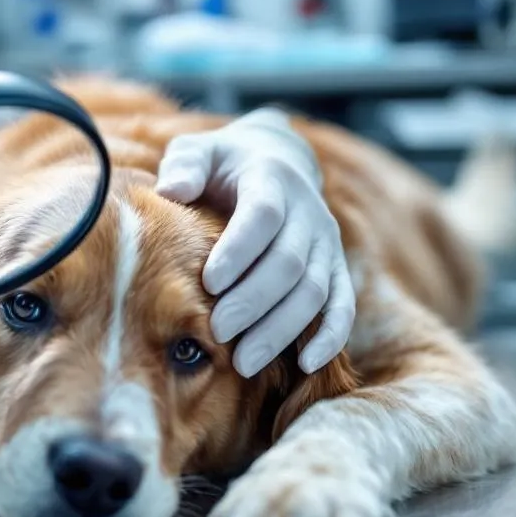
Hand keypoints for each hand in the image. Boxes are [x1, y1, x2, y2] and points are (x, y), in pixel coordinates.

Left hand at [155, 107, 353, 376]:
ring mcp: (326, 244)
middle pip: (289, 263)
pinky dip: (330, 336)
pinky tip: (306, 365)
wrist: (276, 161)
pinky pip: (342, 305)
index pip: (263, 215)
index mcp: (272, 179)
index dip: (239, 250)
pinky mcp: (337, 269)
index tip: (209, 281)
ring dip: (281, 329)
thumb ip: (185, 165)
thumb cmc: (223, 165)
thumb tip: (172, 189)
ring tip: (244, 361)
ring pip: (314, 291)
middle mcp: (308, 212)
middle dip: (253, 301)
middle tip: (217, 331)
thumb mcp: (200, 152)